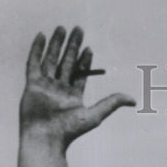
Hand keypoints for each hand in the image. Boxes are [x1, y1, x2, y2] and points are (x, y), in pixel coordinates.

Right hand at [20, 25, 134, 147]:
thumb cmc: (69, 130)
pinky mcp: (32, 85)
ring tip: (61, 28)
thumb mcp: (95, 114)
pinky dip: (37, 50)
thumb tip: (134, 100)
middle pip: (66, 63)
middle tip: (78, 29)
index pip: (79, 74)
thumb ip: (112, 103)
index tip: (89, 48)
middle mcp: (59, 90)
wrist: (46, 138)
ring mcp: (45, 86)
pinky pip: (33, 63)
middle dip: (72, 46)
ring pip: (51, 60)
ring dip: (56, 44)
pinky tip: (42, 36)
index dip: (84, 61)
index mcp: (73, 97)